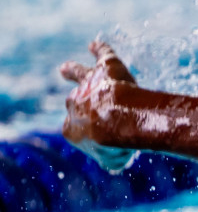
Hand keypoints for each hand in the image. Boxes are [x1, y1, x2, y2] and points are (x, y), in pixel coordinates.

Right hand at [60, 40, 139, 171]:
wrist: (118, 123)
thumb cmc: (114, 145)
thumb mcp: (113, 160)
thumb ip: (113, 160)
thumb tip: (115, 166)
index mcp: (71, 128)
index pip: (76, 129)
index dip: (90, 133)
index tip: (101, 136)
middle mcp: (74, 103)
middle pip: (74, 101)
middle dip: (76, 102)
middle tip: (71, 99)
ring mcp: (89, 85)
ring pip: (79, 74)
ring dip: (74, 70)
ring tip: (65, 68)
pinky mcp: (107, 68)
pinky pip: (103, 54)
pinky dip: (100, 49)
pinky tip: (96, 45)